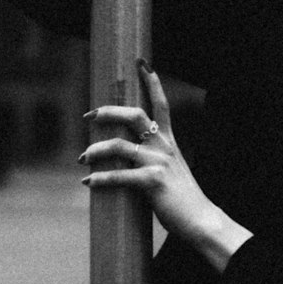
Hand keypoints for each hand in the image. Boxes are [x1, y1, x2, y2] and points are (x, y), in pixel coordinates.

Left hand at [79, 59, 252, 273]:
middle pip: (134, 115)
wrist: (200, 219)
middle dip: (109, 111)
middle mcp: (164, 146)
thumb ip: (151, 161)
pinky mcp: (151, 182)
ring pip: (119, 145)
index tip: (142, 63)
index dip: (152, 82)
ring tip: (82, 158)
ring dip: (95, 150)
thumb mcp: (170, 172)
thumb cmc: (182, 199)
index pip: (161, 105)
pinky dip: (100, 179)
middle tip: (89, 116)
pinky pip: (118, 176)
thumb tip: (124, 161)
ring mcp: (158, 162)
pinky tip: (88, 183)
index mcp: (169, 142)